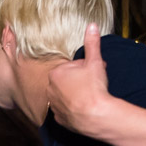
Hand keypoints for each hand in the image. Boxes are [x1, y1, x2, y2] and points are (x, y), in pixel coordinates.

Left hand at [46, 22, 112, 136]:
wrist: (95, 116)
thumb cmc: (93, 88)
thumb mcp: (94, 62)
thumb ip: (92, 43)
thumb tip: (92, 26)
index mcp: (55, 74)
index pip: (71, 67)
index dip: (85, 69)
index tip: (93, 73)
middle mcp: (49, 89)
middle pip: (68, 81)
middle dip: (80, 81)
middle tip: (93, 84)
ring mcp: (53, 106)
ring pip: (66, 96)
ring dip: (76, 95)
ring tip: (89, 97)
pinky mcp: (59, 119)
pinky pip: (66, 111)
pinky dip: (74, 109)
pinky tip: (84, 108)